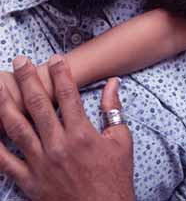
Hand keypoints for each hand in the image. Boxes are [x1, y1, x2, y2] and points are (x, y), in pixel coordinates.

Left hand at [0, 55, 134, 200]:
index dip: (61, 74)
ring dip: (6, 103)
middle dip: (27, 79)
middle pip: (38, 105)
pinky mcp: (28, 180)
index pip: (68, 95)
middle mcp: (58, 145)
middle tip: (19, 62)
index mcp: (82, 134)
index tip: (55, 58)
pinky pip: (4, 160)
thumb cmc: (114, 177)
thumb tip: (112, 83)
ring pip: (16, 127)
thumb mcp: (121, 141)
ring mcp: (40, 163)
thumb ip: (112, 110)